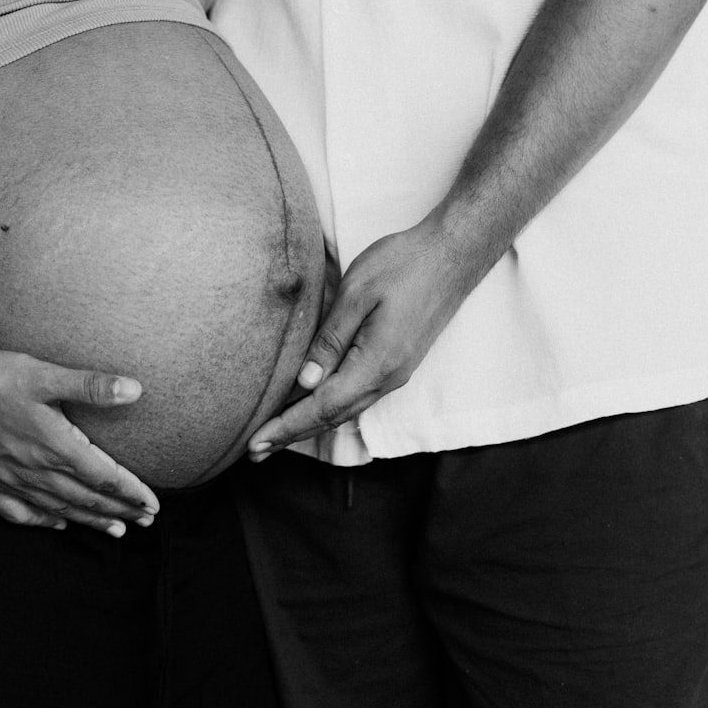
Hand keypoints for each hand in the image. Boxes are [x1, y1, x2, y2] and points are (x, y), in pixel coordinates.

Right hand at [0, 331, 159, 536]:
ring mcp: (7, 479)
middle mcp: (33, 469)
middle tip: (146, 521)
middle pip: (85, 498)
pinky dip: (41, 521)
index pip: (103, 477)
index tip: (153, 505)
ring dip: (88, 520)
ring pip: (57, 508)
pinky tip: (54, 524)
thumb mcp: (42, 373)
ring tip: (115, 530)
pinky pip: (18, 512)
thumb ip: (89, 385)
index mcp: (53, 445)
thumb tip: (135, 390)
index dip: (131, 492)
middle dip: (119, 510)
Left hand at [247, 218, 464, 455]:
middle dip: (292, 434)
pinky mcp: (397, 363)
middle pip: (332, 417)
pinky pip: (357, 396)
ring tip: (276, 435)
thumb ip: (330, 340)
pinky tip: (312, 407)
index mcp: (376, 363)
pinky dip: (329, 409)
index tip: (256, 444)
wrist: (452, 256)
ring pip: (345, 410)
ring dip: (309, 424)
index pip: (322, 407)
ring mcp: (395, 373)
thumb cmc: (403, 266)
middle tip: (255, 451)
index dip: (286, 427)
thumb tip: (305, 383)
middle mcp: (387, 378)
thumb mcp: (357, 294)